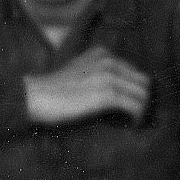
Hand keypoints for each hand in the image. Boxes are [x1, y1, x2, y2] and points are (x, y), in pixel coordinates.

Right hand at [24, 46, 150, 125]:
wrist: (35, 97)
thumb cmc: (54, 92)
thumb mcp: (79, 73)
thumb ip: (99, 75)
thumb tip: (119, 95)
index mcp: (103, 53)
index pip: (135, 72)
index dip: (136, 91)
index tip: (130, 108)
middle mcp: (108, 60)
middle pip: (144, 82)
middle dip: (144, 101)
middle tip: (135, 117)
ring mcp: (108, 76)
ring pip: (144, 94)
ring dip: (143, 111)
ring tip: (133, 123)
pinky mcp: (106, 94)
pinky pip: (135, 106)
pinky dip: (137, 118)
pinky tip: (130, 126)